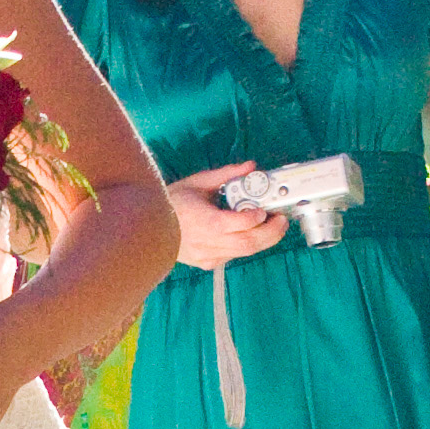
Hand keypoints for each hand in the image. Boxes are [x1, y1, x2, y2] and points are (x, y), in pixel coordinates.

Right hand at [167, 163, 287, 270]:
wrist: (147, 228)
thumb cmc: (171, 202)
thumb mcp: (199, 182)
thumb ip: (227, 174)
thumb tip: (250, 166)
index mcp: (206, 221)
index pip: (240, 223)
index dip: (257, 217)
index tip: (265, 209)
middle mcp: (208, 242)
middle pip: (249, 243)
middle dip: (271, 232)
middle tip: (281, 220)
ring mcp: (208, 255)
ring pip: (244, 252)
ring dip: (263, 241)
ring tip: (273, 227)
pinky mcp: (207, 262)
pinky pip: (233, 255)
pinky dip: (245, 245)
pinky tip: (250, 234)